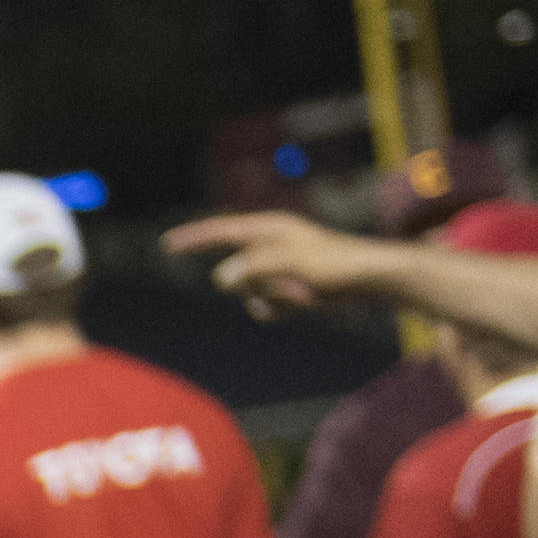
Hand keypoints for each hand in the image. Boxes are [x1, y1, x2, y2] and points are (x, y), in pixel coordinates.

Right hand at [161, 209, 400, 315]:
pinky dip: (279, 309)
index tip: (166, 244)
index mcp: (267, 228)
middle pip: (235, 272)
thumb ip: (250, 267)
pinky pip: (262, 306)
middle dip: (259, 285)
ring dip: (273, 298)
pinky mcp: (286, 286)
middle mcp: (268, 246)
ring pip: (248, 293)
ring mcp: (276, 267)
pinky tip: (303, 303)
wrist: (371, 277)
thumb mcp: (289, 261)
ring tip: (305, 293)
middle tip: (295, 285)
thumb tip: (221, 278)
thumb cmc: (334, 262)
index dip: (192, 239)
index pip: (219, 232)